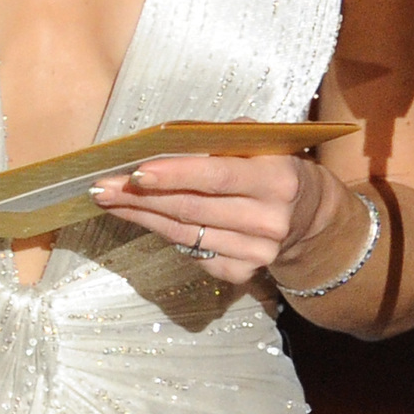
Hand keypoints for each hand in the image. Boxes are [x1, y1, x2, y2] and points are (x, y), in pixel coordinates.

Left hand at [91, 154, 346, 288]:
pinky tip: (143, 218)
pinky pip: (192, 252)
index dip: (175, 174)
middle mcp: (269, 221)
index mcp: (277, 179)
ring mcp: (256, 254)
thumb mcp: (263, 143)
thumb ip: (222, 139)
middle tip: (103, 187)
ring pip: (184, 234)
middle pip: (192, 209)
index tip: (135, 171)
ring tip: (110, 200)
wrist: (310, 219)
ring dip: (141, 216)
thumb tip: (166, 140)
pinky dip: (164, 233)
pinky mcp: (242, 275)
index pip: (217, 177)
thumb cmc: (276, 167)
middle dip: (141, 197)